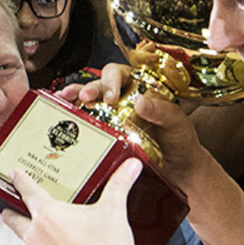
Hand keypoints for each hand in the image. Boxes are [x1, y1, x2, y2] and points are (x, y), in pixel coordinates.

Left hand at [3, 159, 141, 244]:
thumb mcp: (114, 211)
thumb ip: (120, 183)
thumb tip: (131, 166)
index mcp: (48, 216)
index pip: (26, 191)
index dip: (19, 180)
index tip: (14, 174)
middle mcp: (37, 236)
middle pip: (13, 218)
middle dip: (11, 209)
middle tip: (14, 203)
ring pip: (27, 240)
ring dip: (33, 232)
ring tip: (48, 227)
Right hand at [67, 64, 208, 187]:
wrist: (180, 170)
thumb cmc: (181, 142)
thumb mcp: (177, 123)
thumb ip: (162, 110)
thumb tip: (140, 101)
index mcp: (141, 88)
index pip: (121, 74)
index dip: (112, 80)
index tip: (110, 95)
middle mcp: (123, 99)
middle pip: (100, 85)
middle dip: (90, 89)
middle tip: (85, 97)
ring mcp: (111, 116)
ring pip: (88, 100)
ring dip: (74, 97)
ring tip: (63, 98)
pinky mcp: (105, 134)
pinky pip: (87, 122)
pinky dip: (73, 116)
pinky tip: (62, 115)